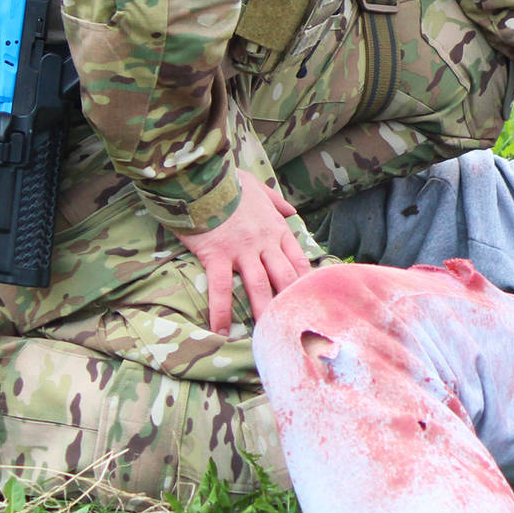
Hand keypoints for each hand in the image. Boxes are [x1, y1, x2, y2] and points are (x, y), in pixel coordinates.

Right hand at [175, 169, 314, 333]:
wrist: (203, 177)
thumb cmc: (229, 182)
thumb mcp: (259, 187)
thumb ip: (277, 202)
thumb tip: (292, 210)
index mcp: (276, 228)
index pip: (298, 260)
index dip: (305, 282)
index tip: (310, 300)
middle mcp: (264, 242)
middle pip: (284, 278)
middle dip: (290, 302)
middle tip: (294, 324)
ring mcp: (242, 250)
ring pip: (259, 287)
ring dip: (265, 312)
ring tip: (268, 335)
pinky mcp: (217, 255)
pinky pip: (220, 289)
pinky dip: (221, 312)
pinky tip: (221, 331)